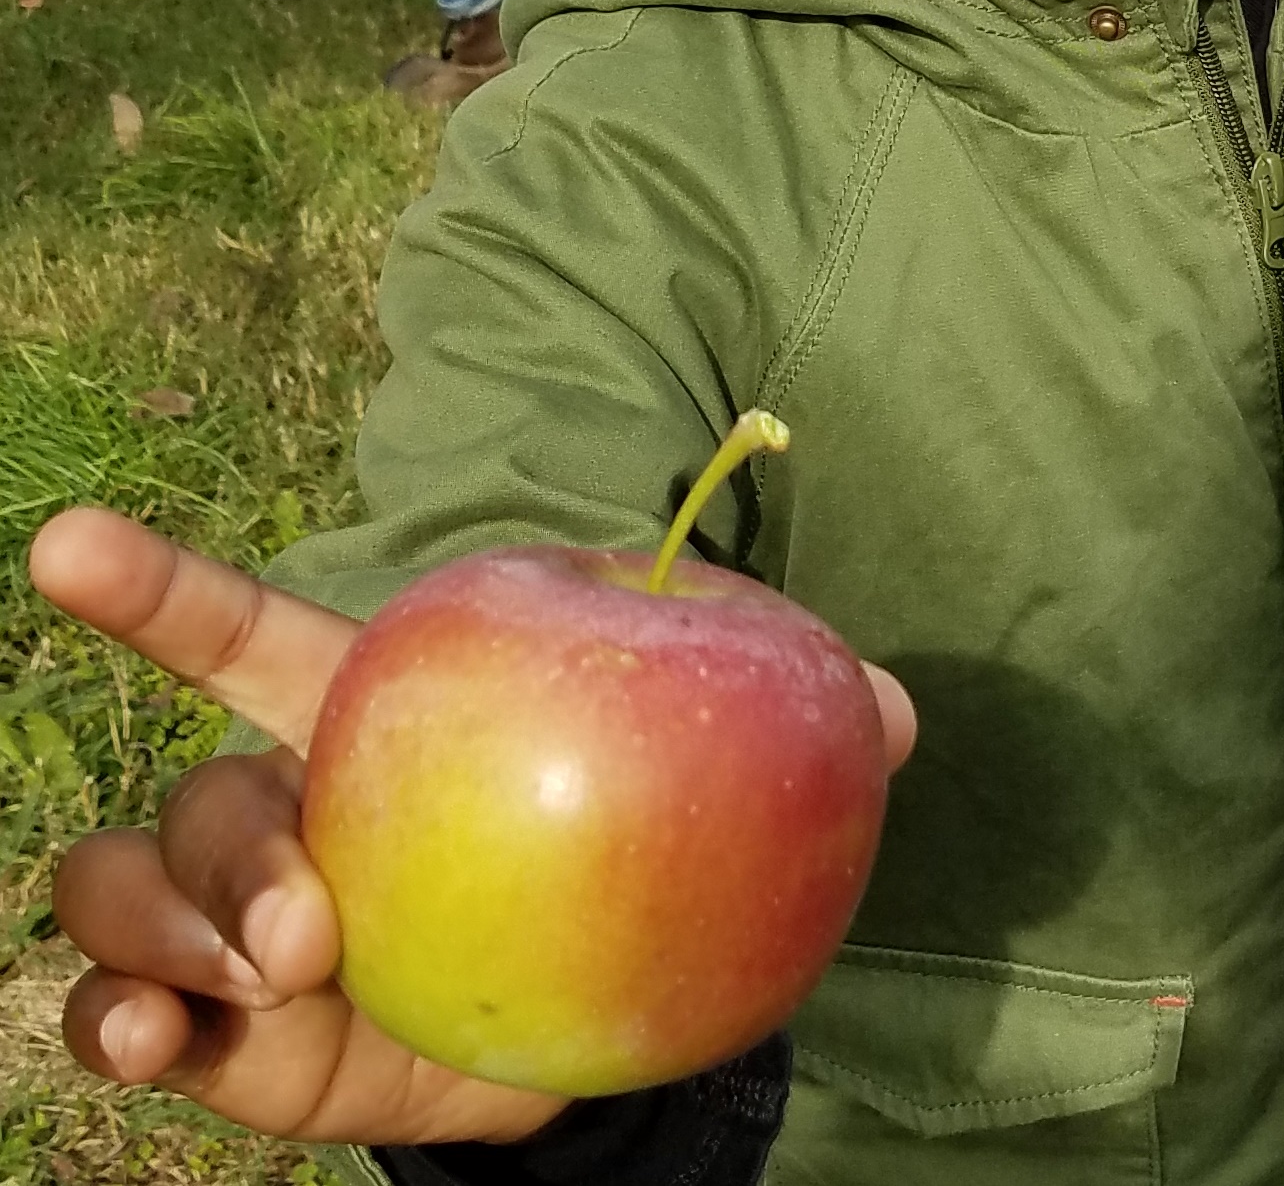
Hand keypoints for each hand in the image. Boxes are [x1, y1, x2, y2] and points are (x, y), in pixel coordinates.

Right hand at [32, 507, 916, 1145]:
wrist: (585, 999)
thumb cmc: (624, 837)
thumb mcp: (704, 767)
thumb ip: (789, 717)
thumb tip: (900, 710)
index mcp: (368, 716)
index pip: (242, 633)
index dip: (156, 585)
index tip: (66, 544)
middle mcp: (281, 809)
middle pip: (193, 796)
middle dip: (219, 850)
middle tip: (314, 923)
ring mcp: (242, 928)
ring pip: (128, 897)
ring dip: (161, 936)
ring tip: (257, 982)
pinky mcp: (238, 1036)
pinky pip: (133, 1019)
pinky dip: (124, 1025)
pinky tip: (162, 1040)